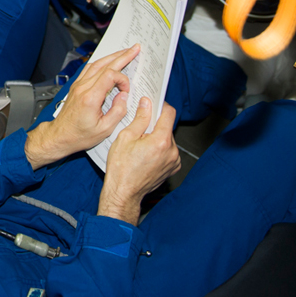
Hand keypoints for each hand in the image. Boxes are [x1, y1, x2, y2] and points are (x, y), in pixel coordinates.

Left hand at [24, 46, 137, 169]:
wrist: (60, 136)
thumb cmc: (80, 135)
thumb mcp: (104, 129)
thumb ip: (118, 111)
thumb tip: (124, 96)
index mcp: (90, 97)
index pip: (110, 75)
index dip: (123, 80)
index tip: (126, 91)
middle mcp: (83, 87)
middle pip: (104, 65)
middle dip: (122, 56)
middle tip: (134, 49)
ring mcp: (78, 85)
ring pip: (96, 64)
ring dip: (111, 57)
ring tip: (124, 52)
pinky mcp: (76, 86)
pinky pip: (89, 69)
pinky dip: (101, 62)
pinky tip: (107, 61)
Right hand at [97, 99, 180, 224]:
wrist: (124, 192)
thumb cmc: (121, 168)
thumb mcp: (125, 137)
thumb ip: (139, 118)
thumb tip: (146, 104)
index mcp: (161, 141)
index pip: (169, 113)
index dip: (160, 105)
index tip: (152, 104)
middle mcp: (172, 151)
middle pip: (167, 127)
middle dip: (154, 123)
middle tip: (140, 125)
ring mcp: (173, 161)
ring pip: (167, 139)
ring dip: (156, 137)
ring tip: (140, 143)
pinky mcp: (172, 168)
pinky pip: (168, 151)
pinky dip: (159, 148)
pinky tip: (145, 153)